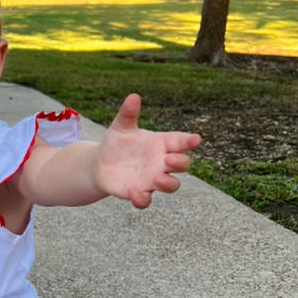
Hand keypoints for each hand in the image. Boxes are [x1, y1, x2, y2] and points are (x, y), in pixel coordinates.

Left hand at [95, 94, 200, 208]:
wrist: (100, 164)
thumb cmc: (117, 142)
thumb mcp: (121, 127)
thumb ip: (128, 114)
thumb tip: (133, 96)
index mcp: (161, 143)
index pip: (179, 141)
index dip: (189, 141)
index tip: (196, 139)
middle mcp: (161, 163)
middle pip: (182, 165)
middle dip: (180, 163)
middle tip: (170, 160)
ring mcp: (152, 179)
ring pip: (171, 185)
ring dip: (168, 184)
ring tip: (157, 180)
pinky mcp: (139, 193)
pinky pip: (146, 200)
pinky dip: (142, 199)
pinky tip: (133, 192)